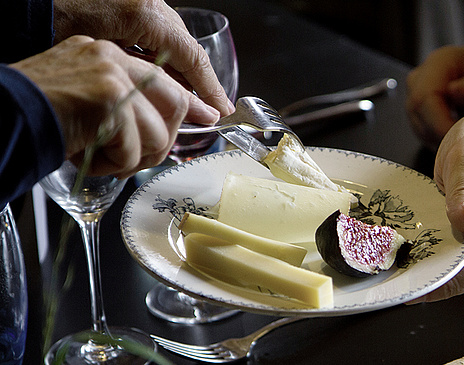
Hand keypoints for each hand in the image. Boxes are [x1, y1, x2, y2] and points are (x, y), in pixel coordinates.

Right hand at [11, 36, 218, 177]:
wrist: (1, 116)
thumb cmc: (35, 115)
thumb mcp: (84, 98)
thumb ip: (121, 103)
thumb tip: (157, 127)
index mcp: (108, 55)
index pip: (162, 79)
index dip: (184, 107)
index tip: (205, 118)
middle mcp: (113, 60)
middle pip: (175, 102)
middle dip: (164, 140)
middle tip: (138, 158)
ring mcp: (112, 79)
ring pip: (158, 133)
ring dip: (136, 159)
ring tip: (105, 160)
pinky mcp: (108, 104)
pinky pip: (133, 151)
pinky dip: (114, 166)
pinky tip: (91, 160)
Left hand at [53, 0, 233, 116]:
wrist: (30, 1)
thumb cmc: (54, 25)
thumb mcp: (104, 58)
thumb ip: (145, 78)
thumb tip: (178, 103)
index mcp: (146, 15)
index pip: (191, 57)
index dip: (208, 88)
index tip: (219, 110)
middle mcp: (151, 5)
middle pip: (186, 50)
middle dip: (196, 84)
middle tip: (207, 112)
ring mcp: (144, 3)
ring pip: (174, 44)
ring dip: (179, 74)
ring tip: (188, 102)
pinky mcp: (134, 6)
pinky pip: (158, 36)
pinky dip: (163, 60)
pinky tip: (162, 80)